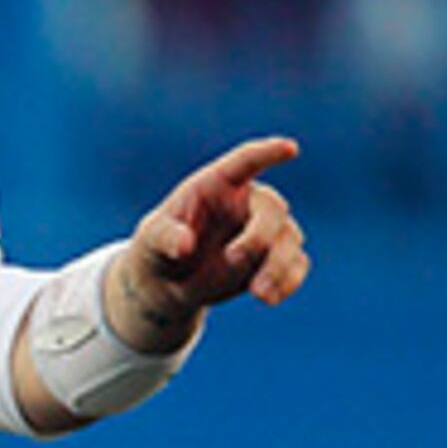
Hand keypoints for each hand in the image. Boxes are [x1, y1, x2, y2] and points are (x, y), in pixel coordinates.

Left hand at [114, 135, 306, 346]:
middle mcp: (247, 202)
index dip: (268, 153)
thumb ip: (165, 237)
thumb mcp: (150, 241)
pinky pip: (296, 265)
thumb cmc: (157, 249)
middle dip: (260, 236)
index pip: (246, 161)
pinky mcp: (275, 259)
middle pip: (273, 209)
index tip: (290, 148)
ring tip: (259, 294)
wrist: (169, 284)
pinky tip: (269, 298)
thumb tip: (186, 245)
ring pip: (290, 239)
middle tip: (234, 260)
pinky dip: (288, 281)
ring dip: (279, 266)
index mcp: (217, 184)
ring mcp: (265, 230)